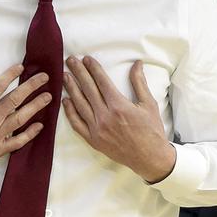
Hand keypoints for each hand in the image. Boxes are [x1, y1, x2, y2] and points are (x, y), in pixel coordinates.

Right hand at [0, 57, 50, 179]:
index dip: (11, 74)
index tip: (21, 67)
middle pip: (16, 100)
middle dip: (32, 87)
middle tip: (45, 77)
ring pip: (21, 119)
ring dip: (36, 107)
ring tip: (48, 97)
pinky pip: (18, 141)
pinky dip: (30, 134)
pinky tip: (40, 126)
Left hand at [63, 56, 175, 183]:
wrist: (150, 158)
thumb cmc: (152, 130)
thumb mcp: (149, 104)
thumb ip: (139, 83)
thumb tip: (137, 64)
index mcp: (119, 106)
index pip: (102, 82)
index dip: (93, 69)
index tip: (86, 59)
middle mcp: (105, 116)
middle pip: (88, 89)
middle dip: (78, 73)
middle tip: (70, 60)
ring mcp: (97, 129)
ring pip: (79, 104)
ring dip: (71, 88)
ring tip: (65, 75)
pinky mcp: (93, 140)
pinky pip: (77, 124)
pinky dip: (70, 111)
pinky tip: (66, 101)